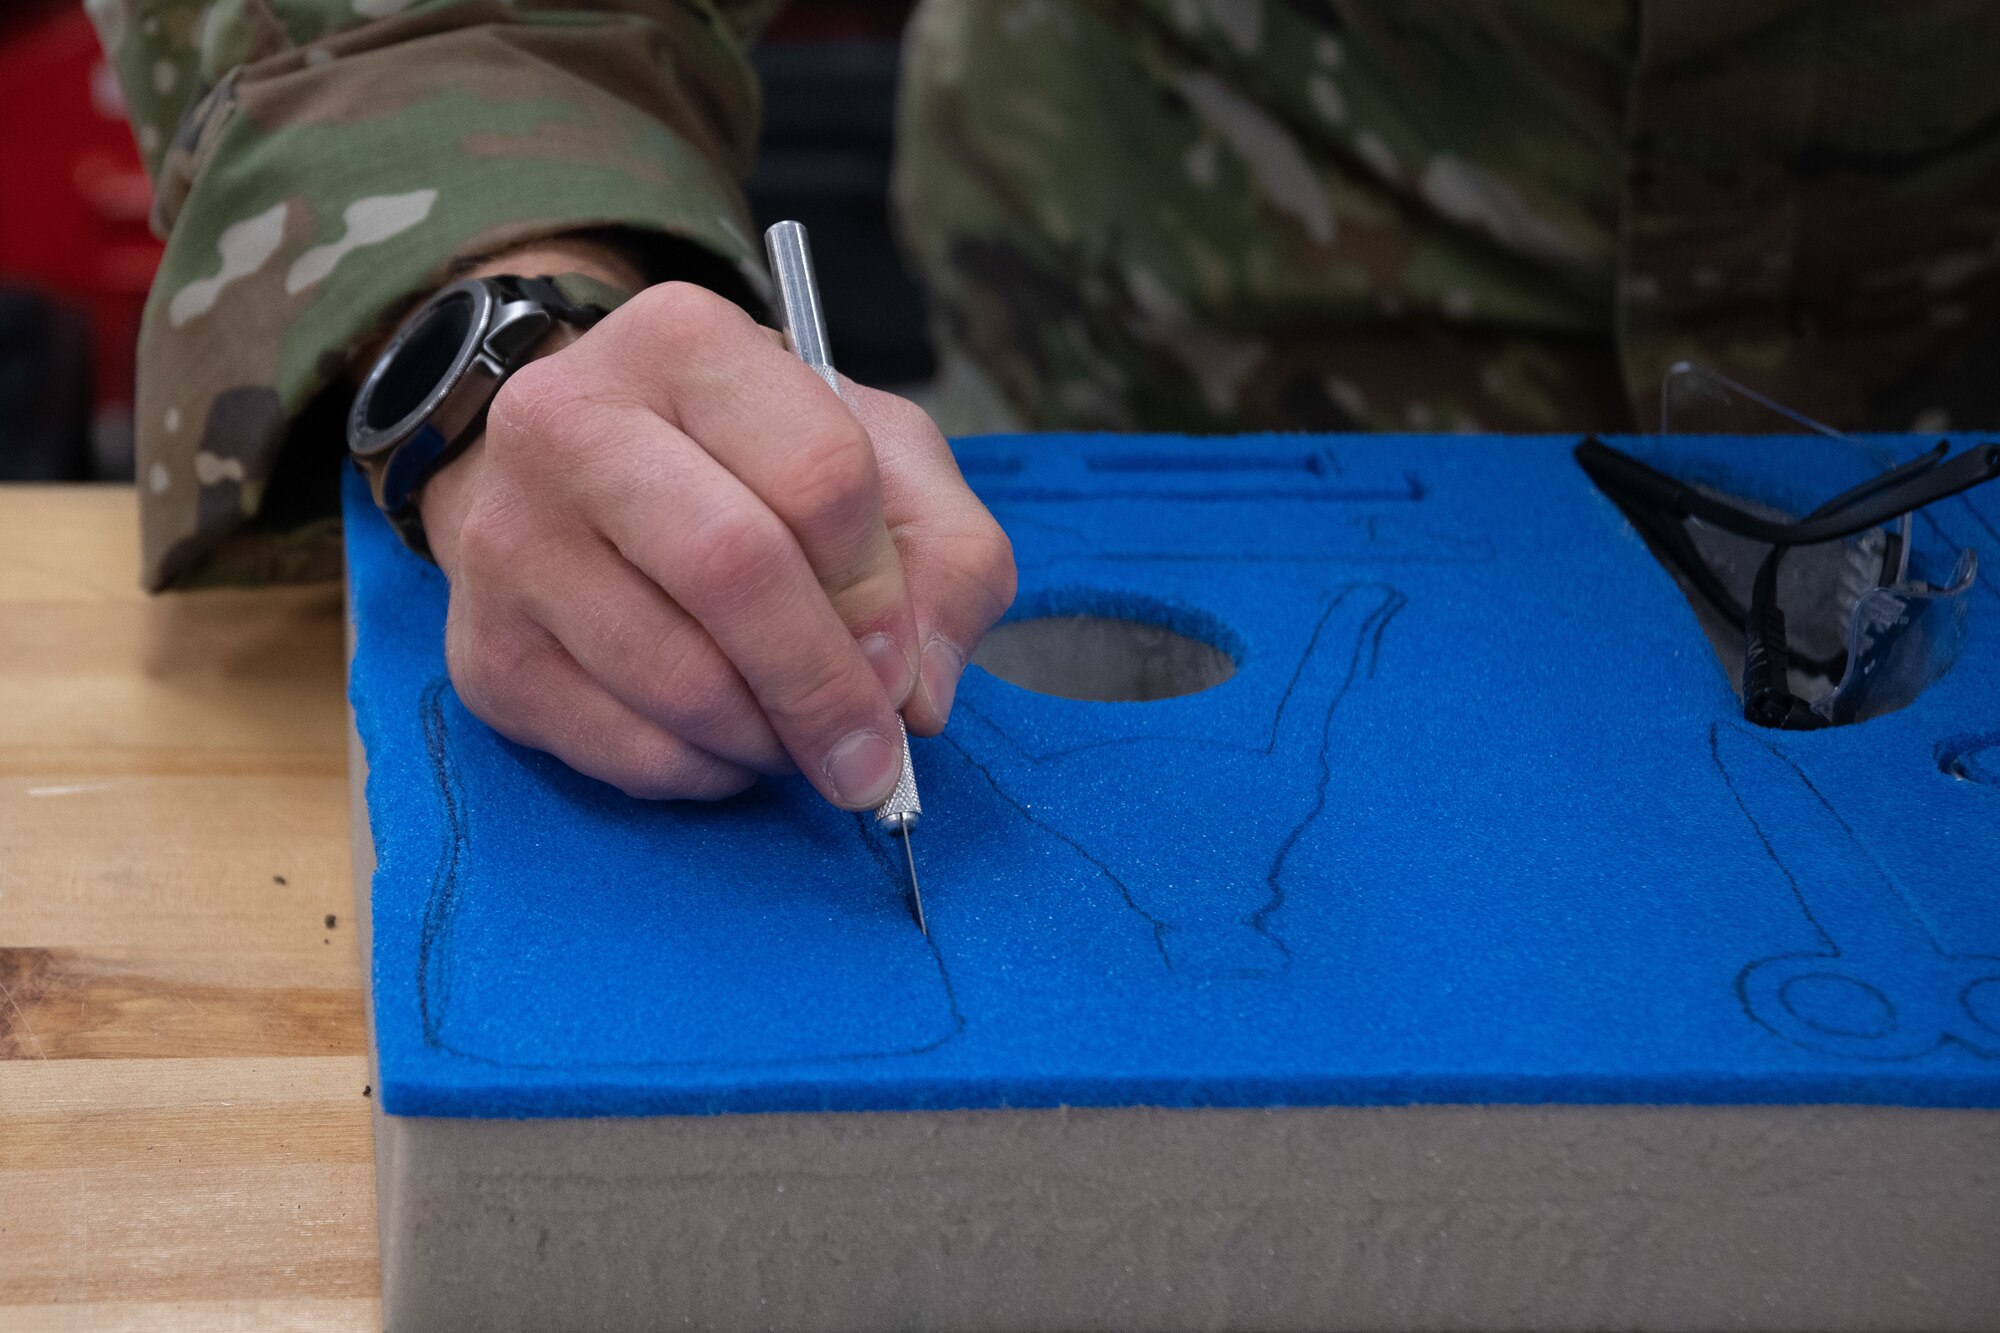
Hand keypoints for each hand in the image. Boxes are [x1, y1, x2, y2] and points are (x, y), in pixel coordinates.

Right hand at [415, 245, 1015, 808]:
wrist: (583, 478)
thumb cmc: (754, 465)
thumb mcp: (881, 460)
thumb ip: (946, 558)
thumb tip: (920, 697)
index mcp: (684, 342)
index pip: (818, 475)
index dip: (878, 591)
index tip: (898, 658)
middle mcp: (567, 421)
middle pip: (732, 570)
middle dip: (825, 689)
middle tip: (872, 761)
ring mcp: (506, 539)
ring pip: (676, 680)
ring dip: (769, 740)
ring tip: (799, 738)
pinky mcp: (484, 652)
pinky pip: (623, 749)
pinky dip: (705, 773)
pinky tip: (728, 742)